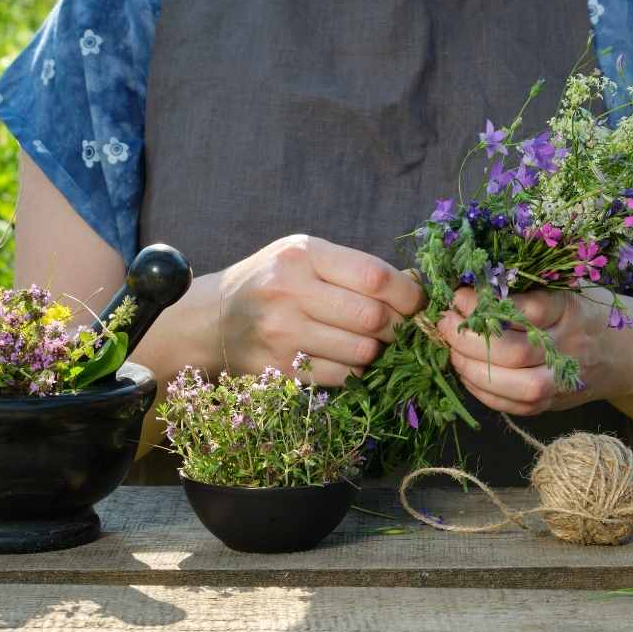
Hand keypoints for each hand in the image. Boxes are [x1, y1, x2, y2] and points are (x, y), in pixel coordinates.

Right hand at [216, 235, 424, 385]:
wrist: (214, 319)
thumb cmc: (274, 281)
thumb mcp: (307, 256)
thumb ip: (356, 267)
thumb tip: (416, 285)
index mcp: (303, 254)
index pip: (374, 277)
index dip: (408, 295)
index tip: (418, 304)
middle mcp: (290, 291)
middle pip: (373, 318)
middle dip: (398, 327)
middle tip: (400, 328)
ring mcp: (282, 333)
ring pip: (362, 352)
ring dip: (378, 352)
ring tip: (372, 342)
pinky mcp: (279, 369)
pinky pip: (342, 377)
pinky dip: (356, 371)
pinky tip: (347, 358)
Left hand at [437, 286, 612, 415]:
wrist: (623, 354)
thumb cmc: (582, 311)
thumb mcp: (563, 288)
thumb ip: (525, 288)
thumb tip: (469, 285)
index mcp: (569, 310)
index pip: (525, 310)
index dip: (485, 305)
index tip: (459, 296)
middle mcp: (568, 347)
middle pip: (514, 352)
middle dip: (469, 339)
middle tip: (446, 323)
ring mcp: (562, 381)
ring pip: (514, 385)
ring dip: (472, 368)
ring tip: (452, 350)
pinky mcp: (552, 404)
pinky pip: (513, 406)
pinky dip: (482, 391)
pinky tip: (466, 372)